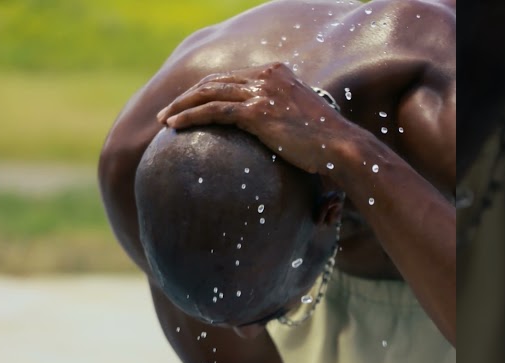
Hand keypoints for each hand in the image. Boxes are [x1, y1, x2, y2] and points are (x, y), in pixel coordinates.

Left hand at [156, 62, 348, 174]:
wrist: (340, 146)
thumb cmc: (325, 144)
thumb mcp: (301, 121)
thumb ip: (281, 116)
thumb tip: (268, 134)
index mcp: (277, 73)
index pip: (231, 77)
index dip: (206, 90)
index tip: (189, 104)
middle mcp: (267, 76)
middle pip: (215, 81)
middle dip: (187, 96)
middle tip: (168, 112)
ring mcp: (261, 91)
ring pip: (209, 93)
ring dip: (181, 106)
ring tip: (163, 120)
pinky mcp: (256, 111)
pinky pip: (213, 111)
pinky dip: (190, 117)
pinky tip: (174, 127)